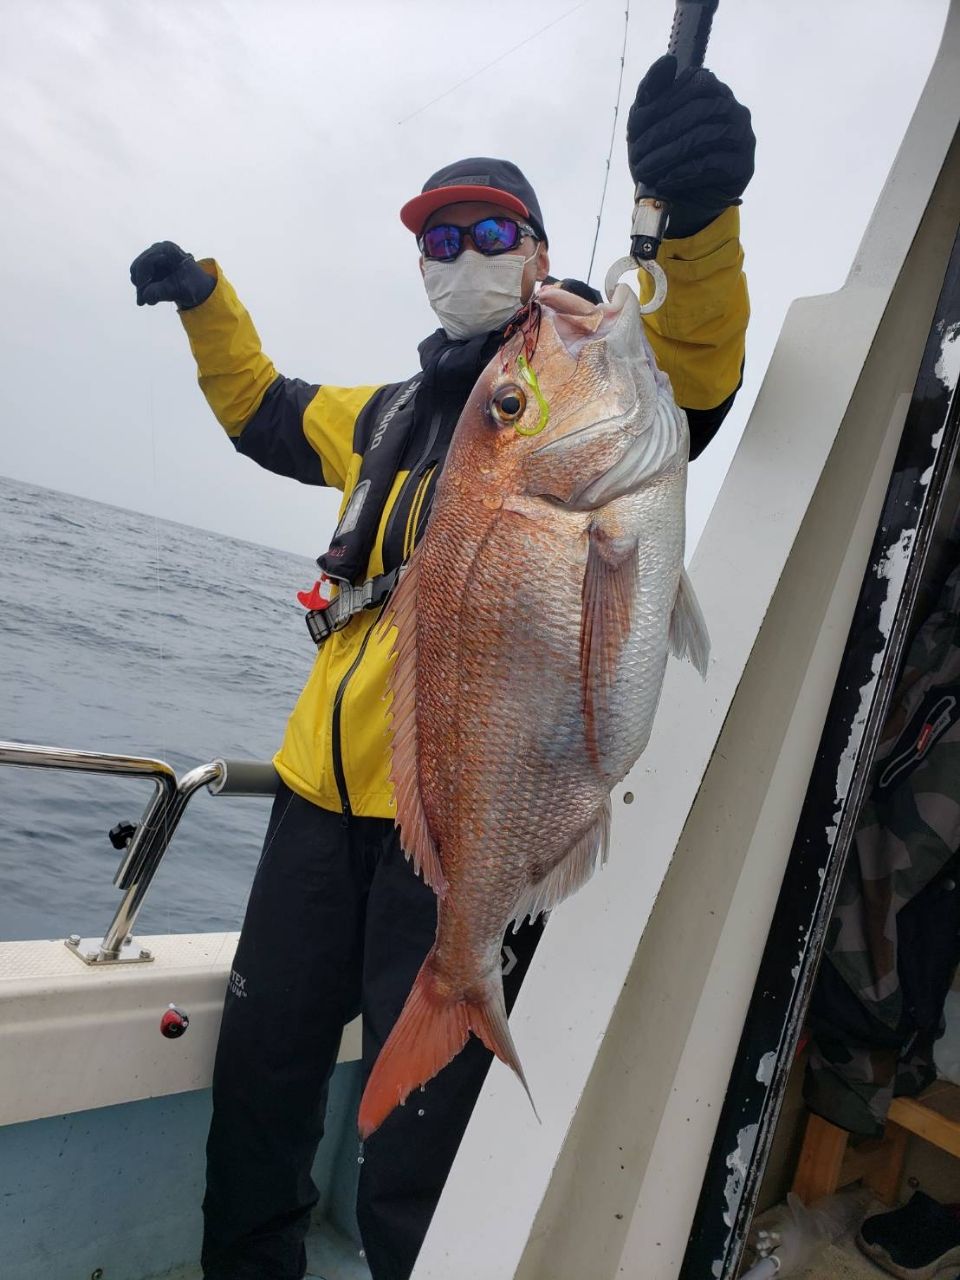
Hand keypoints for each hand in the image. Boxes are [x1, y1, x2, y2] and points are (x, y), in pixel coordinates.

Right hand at [129, 241, 215, 308]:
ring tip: (151, 301)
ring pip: (137, 273)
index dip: (142, 278)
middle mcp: (159, 250)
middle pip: (139, 266)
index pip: (147, 261)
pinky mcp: (151, 266)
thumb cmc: (194, 287)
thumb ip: (162, 292)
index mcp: (168, 250)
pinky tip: (152, 298)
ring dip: (142, 288)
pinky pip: (141, 277)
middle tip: (142, 302)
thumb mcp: (179, 290)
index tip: (142, 294)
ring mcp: (154, 257)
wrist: (200, 288)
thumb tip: (145, 296)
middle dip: (141, 285)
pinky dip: (144, 288)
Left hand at [626, 54, 754, 238]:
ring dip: (671, 154)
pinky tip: (666, 179)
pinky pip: (715, 164)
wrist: (682, 198)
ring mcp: (742, 135)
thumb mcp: (648, 121)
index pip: (690, 86)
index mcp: (711, 89)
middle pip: (698, 111)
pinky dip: (686, 172)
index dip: (660, 107)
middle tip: (636, 156)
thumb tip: (668, 61)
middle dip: (661, 134)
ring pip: (706, 136)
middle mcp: (731, 107)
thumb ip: (652, 89)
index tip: (632, 131)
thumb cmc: (664, 153)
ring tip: (647, 170)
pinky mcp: (743, 165)